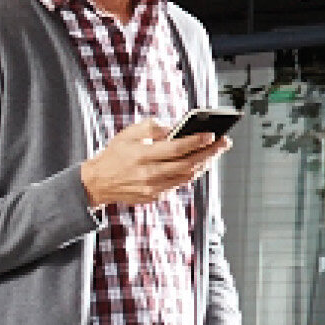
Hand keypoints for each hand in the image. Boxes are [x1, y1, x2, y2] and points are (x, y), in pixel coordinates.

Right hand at [77, 121, 224, 208]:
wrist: (98, 182)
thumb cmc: (116, 153)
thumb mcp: (128, 134)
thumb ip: (152, 128)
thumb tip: (176, 127)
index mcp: (142, 156)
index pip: (175, 148)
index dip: (196, 141)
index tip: (212, 134)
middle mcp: (149, 174)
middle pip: (187, 164)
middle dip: (209, 153)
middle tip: (225, 142)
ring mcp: (153, 188)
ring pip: (187, 176)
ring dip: (204, 163)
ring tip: (216, 151)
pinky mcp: (154, 196)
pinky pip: (179, 183)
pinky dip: (191, 172)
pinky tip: (200, 162)